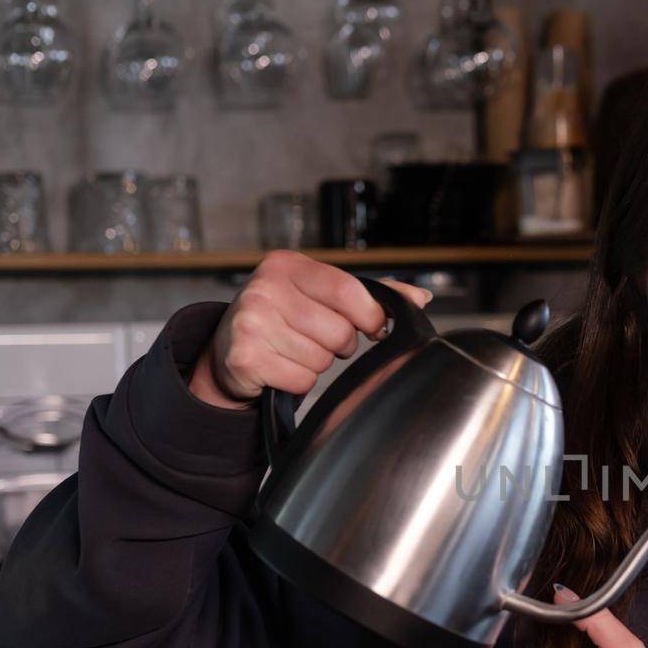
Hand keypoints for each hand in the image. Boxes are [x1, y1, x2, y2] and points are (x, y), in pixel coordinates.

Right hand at [189, 250, 432, 409]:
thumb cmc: (281, 320)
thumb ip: (368, 296)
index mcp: (287, 265)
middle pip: (340, 331)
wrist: (226, 350)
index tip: (373, 328)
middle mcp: (265, 288)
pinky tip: (280, 367)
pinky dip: (298, 381)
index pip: (349, 291)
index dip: (371, 316)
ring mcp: (251, 322)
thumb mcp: (318, 296)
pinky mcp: (245, 357)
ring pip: (322, 359)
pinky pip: (302, 380)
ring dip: (316, 364)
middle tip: (315, 339)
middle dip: (339, 344)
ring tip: (293, 351)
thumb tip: (420, 297)